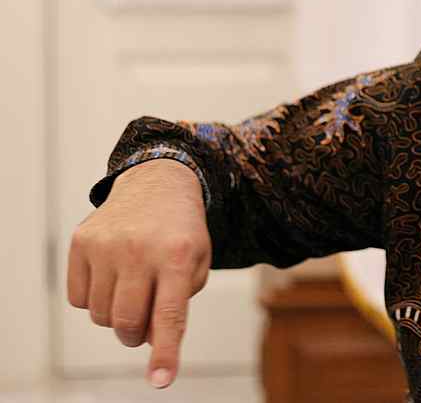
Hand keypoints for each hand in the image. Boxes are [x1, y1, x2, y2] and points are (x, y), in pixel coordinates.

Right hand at [67, 158, 210, 387]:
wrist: (158, 183)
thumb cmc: (181, 232)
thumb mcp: (199, 261)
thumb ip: (179, 303)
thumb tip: (147, 340)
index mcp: (178, 256)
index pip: (169, 316)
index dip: (164, 352)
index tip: (160, 380)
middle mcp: (140, 250)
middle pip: (127, 322)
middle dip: (135, 335)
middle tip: (143, 323)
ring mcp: (106, 245)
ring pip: (101, 315)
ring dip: (117, 317)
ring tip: (133, 290)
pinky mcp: (81, 242)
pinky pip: (78, 299)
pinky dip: (94, 300)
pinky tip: (112, 277)